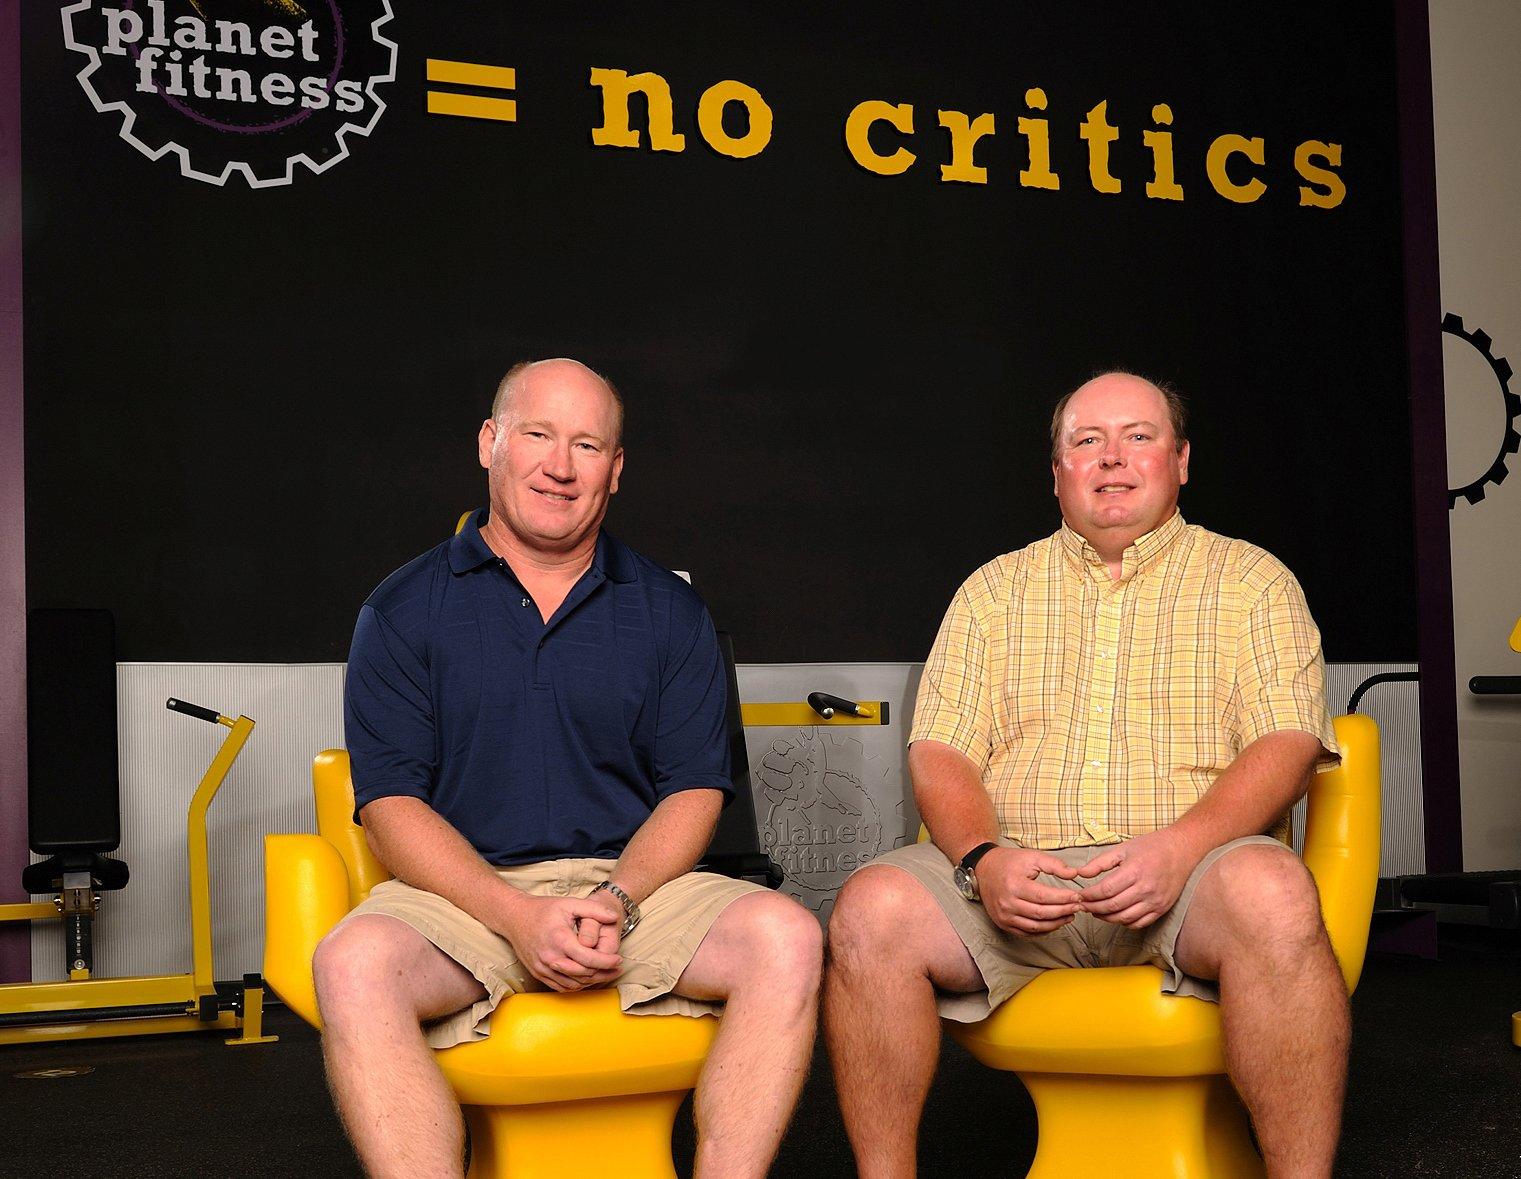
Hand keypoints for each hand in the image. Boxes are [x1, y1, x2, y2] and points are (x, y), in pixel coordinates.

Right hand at [497, 894, 623, 991]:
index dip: (607, 962)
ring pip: (573, 984)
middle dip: (604, 973)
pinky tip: (587, 979)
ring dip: (592, 982)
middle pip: (583, 975)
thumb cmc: (543, 909)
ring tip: (606, 974)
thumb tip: (614, 916)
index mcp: (560, 940)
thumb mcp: (569, 903)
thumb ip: (593, 909)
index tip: (619, 959)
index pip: (589, 959)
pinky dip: (577, 986)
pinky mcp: (538, 973)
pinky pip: (561, 987)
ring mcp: (543, 968)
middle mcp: (551, 957)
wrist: (514, 917)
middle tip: (618, 968)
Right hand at [974, 846, 1082, 935]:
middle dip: (1064, 911)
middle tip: (1078, 907)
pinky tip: (1054, 922)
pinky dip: (1044, 930)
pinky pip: (1027, 933)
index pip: (1044, 897)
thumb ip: (1054, 864)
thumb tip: (1074, 874)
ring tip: (1070, 915)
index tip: (1078, 896)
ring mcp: (1004, 916)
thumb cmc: (1009, 861)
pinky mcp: (1003, 923)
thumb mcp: (1031, 856)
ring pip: (1036, 927)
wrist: (984, 868)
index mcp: (1014, 885)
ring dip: (1056, 923)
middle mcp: (1007, 903)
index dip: (1064, 898)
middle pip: (1042, 913)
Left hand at [1074, 829, 1199, 928]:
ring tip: (1095, 912)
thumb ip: (1100, 862)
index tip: (1080, 895)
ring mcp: (1155, 901)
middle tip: (1082, 906)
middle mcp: (1145, 889)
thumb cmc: (1150, 847)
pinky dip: (1124, 923)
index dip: (1089, 896)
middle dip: (1093, 908)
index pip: (1105, 890)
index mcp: (1134, 871)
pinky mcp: (1162, 909)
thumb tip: (1080, 873)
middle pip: (1113, 906)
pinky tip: (1115, 916)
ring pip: (1125, 918)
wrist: (1181, 850)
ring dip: (1106, 918)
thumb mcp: (1122, 848)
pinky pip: (1140, 923)